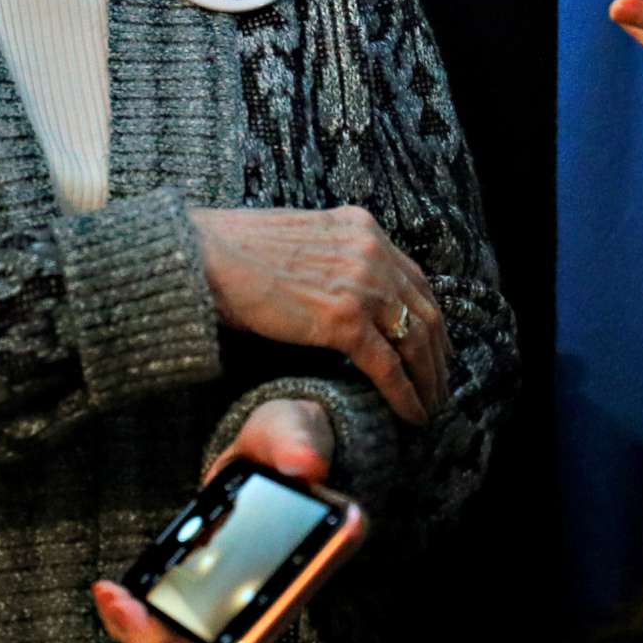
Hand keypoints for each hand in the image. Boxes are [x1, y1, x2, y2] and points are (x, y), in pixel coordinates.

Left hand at [92, 401, 335, 642]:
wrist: (269, 444)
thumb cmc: (288, 441)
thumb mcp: (295, 430)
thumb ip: (299, 443)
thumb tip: (303, 465)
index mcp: (299, 568)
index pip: (267, 627)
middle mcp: (264, 593)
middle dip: (165, 640)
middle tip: (127, 609)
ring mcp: (229, 593)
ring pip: (185, 641)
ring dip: (142, 631)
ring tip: (111, 597)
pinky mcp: (202, 585)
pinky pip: (167, 617)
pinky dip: (135, 613)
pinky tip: (110, 591)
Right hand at [188, 207, 445, 424]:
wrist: (201, 256)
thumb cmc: (233, 251)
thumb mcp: (300, 239)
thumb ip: (330, 258)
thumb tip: (340, 289)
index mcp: (360, 227)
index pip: (413, 278)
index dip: (429, 317)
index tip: (435, 345)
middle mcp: (370, 250)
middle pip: (423, 309)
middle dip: (437, 353)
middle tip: (441, 383)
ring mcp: (361, 284)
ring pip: (415, 340)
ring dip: (429, 379)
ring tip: (431, 405)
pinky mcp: (343, 320)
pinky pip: (388, 366)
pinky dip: (406, 395)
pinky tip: (412, 415)